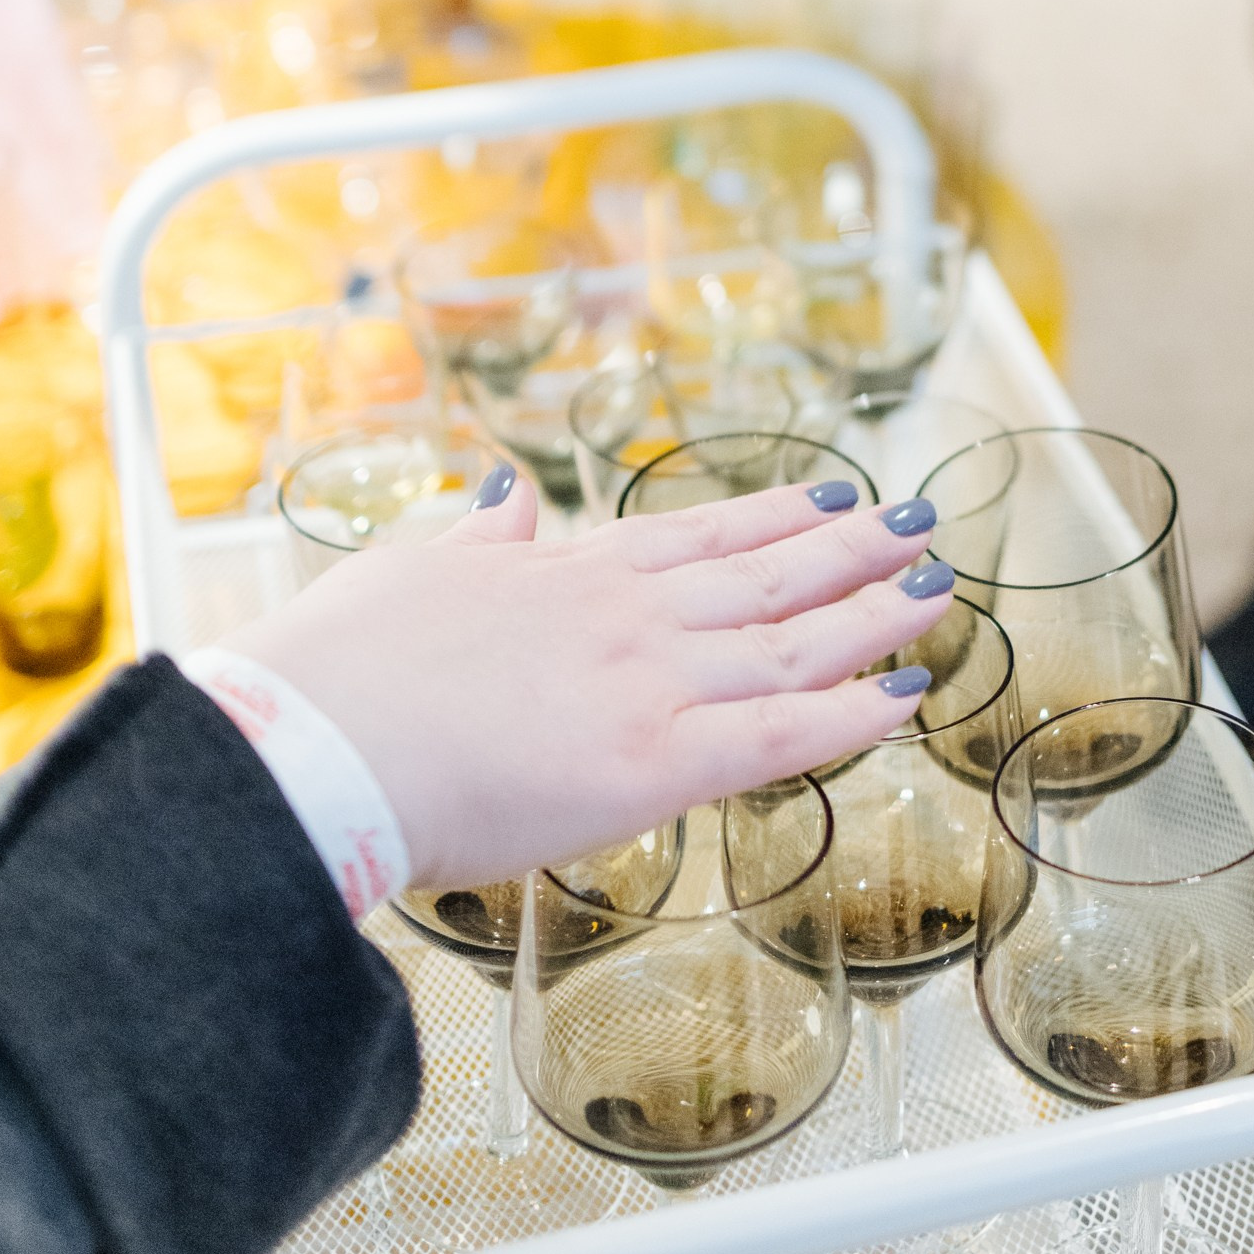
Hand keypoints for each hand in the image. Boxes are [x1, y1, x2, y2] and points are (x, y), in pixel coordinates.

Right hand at [223, 472, 946, 886]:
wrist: (316, 744)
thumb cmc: (341, 670)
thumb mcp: (412, 571)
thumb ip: (477, 542)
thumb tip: (504, 499)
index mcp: (569, 573)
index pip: (697, 537)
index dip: (774, 515)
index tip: (833, 490)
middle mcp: (626, 616)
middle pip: (766, 577)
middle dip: (851, 547)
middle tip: (918, 522)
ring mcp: (649, 683)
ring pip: (792, 643)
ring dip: (874, 613)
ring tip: (937, 585)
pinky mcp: (654, 763)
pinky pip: (778, 736)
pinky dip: (849, 714)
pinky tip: (905, 695)